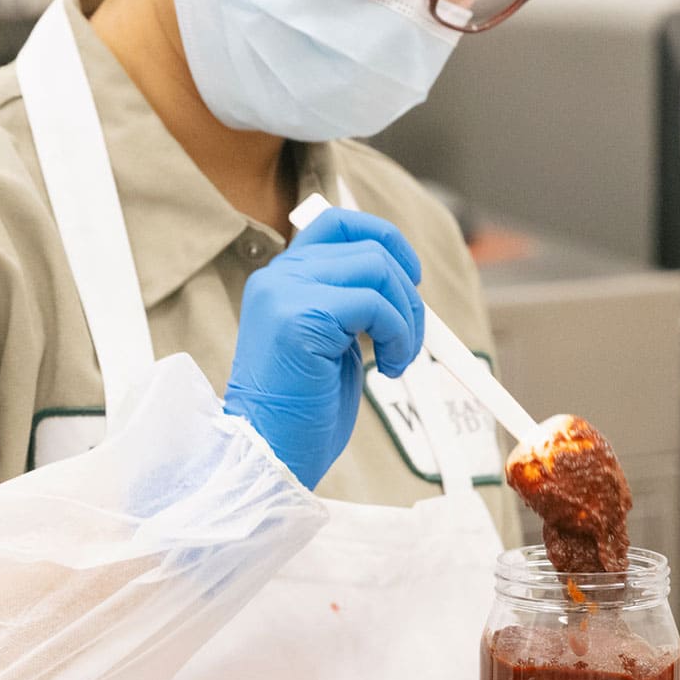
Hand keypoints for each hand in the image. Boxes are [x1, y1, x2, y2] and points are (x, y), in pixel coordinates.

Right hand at [223, 208, 425, 488]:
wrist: (268, 455)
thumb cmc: (301, 411)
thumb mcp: (330, 343)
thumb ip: (352, 305)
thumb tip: (407, 284)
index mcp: (280, 279)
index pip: (336, 223)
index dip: (383, 237)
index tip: (411, 276)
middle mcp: (278, 276)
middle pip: (368, 247)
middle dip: (408, 293)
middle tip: (411, 340)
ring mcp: (285, 293)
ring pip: (376, 269)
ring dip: (406, 317)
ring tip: (398, 358)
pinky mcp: (300, 318)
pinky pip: (374, 304)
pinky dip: (397, 334)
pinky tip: (387, 368)